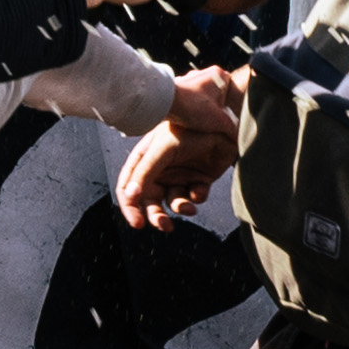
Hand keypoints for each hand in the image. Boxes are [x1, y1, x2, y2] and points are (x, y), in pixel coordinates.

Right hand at [116, 67, 246, 226]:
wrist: (220, 123)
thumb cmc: (184, 129)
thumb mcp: (161, 150)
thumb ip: (145, 174)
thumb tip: (130, 196)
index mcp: (144, 162)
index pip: (128, 189)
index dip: (130, 208)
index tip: (137, 224)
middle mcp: (159, 171)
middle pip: (150, 202)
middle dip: (156, 216)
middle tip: (165, 225)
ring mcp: (179, 176)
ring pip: (173, 203)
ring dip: (180, 208)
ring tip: (189, 207)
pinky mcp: (199, 180)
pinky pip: (193, 197)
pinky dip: (196, 197)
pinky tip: (200, 189)